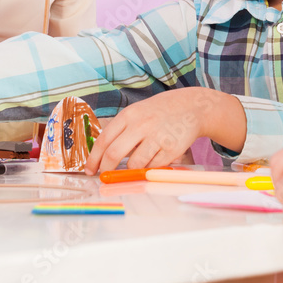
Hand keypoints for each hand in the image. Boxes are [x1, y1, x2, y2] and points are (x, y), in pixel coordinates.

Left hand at [84, 87, 226, 174]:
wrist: (192, 106)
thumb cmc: (159, 112)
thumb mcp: (137, 113)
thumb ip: (121, 130)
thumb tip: (102, 156)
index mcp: (129, 115)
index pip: (104, 140)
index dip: (93, 158)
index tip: (90, 170)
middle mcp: (141, 125)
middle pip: (114, 154)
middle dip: (106, 169)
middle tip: (105, 176)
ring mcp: (157, 137)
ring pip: (134, 164)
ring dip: (131, 169)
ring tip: (137, 163)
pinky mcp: (171, 149)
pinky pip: (153, 167)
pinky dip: (149, 168)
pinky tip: (154, 159)